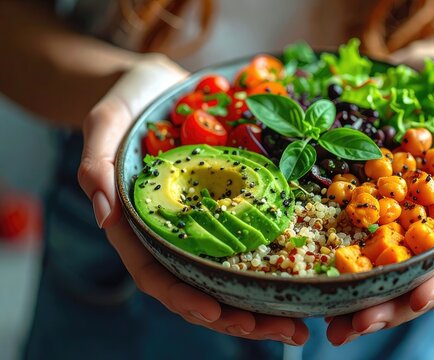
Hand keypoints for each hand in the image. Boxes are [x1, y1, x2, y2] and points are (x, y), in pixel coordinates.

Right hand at [77, 54, 307, 345]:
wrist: (158, 85)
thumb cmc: (128, 102)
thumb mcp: (105, 122)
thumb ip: (96, 163)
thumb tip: (106, 213)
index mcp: (141, 225)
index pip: (157, 274)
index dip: (185, 298)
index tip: (217, 313)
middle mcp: (174, 233)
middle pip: (200, 288)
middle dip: (238, 317)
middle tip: (282, 331)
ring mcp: (203, 225)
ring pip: (230, 278)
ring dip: (262, 306)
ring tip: (300, 324)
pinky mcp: (229, 209)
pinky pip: (251, 244)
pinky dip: (273, 266)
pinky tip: (303, 277)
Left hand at [326, 55, 433, 345]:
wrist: (417, 74)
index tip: (418, 300)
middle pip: (420, 278)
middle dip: (391, 307)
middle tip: (355, 327)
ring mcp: (402, 221)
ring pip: (387, 273)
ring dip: (362, 304)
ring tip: (331, 327)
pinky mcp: (372, 210)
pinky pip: (357, 244)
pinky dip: (343, 270)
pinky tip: (320, 289)